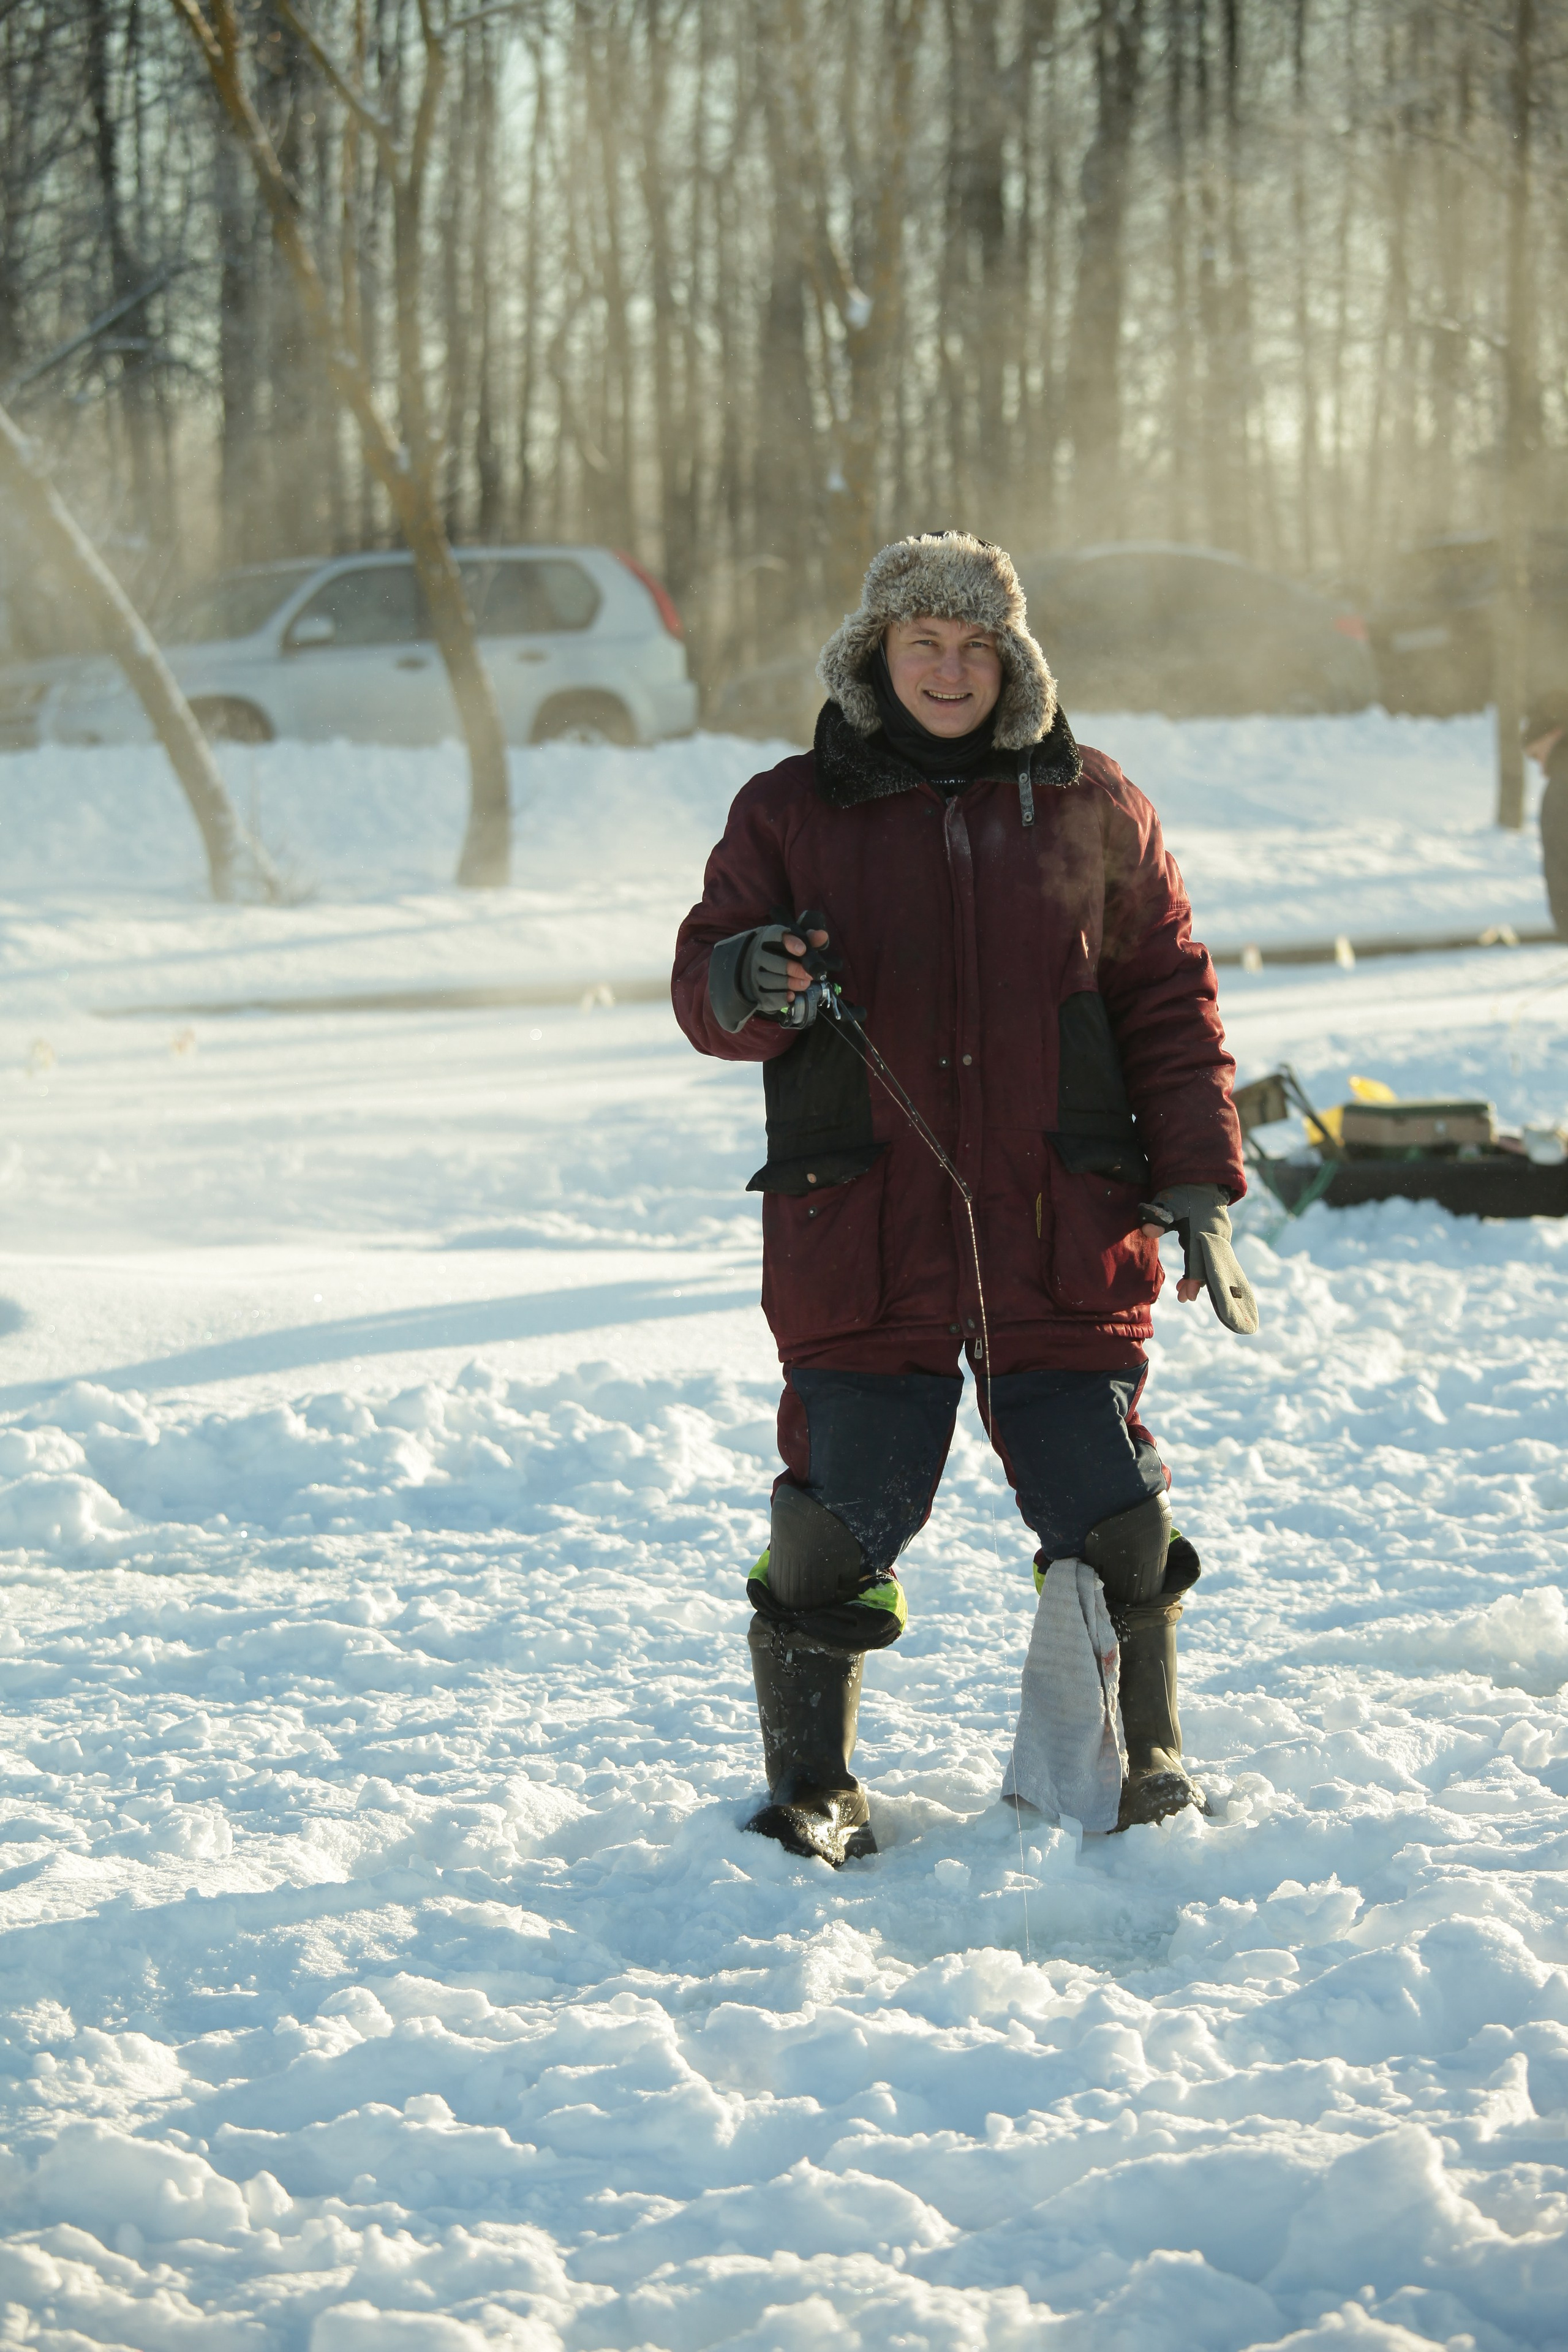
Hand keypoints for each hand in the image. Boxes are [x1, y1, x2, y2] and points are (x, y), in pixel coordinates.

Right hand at [738, 924, 830, 1016]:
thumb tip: (823, 936)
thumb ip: (808, 939)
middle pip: (772, 961)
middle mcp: (758, 955)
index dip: (789, 941)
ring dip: (789, 983)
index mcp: (767, 939)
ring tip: (805, 984)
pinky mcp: (756, 991)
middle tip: (809, 974)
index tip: (802, 950)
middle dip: (792, 968)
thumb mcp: (792, 942)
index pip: (774, 935)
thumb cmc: (779, 952)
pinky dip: (780, 997)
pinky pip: (766, 995)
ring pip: (769, 980)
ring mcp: (754, 974)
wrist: (753, 966)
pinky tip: (792, 996)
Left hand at [1141, 1185, 1258, 1332]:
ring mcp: (1222, 1236)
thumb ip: (1158, 1216)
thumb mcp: (1167, 1201)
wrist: (1204, 1181)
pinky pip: (1214, 1257)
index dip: (1192, 1279)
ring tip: (1185, 1293)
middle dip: (1197, 1284)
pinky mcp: (1222, 1237)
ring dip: (1200, 1278)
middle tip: (1184, 1298)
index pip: (1198, 1260)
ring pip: (1212, 1263)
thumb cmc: (1182, 1193)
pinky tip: (1192, 1280)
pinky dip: (1204, 1268)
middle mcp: (1216, 1235)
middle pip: (1208, 1266)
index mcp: (1202, 1228)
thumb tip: (1149, 1230)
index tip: (1184, 1295)